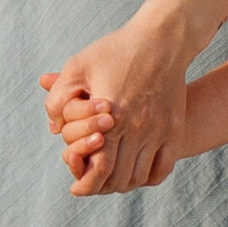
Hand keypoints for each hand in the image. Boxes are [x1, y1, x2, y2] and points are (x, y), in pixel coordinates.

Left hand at [39, 15, 193, 195]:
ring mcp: (159, 131)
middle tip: (92, 184)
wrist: (163, 39)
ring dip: (123, 184)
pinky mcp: (173, 129)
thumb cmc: (116, 50)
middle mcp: (138, 128)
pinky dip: (147, 178)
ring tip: (111, 179)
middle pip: (118, 178)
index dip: (85, 183)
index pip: (99, 167)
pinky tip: (136, 173)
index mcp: (111, 116)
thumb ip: (58, 97)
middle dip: (101, 186)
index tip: (76, 187)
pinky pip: (162, 168)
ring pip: (139, 177)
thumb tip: (54, 128)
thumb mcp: (78, 65)